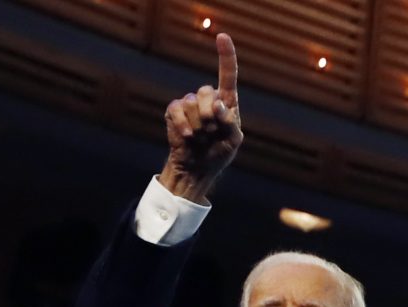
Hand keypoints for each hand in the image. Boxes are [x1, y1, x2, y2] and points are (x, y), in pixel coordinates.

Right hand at [159, 33, 243, 202]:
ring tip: (201, 137)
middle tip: (211, 131)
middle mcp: (208, 100)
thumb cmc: (219, 153)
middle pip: (206, 90)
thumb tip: (218, 104)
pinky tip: (188, 136)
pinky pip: (176, 109)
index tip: (222, 36)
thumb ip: (231, 122)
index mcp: (227, 103)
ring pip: (191, 102)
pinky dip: (183, 124)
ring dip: (197, 124)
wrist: (198, 168)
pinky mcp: (174, 112)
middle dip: (209, 113)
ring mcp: (189, 105)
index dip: (226, 56)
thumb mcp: (233, 141)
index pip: (227, 76)